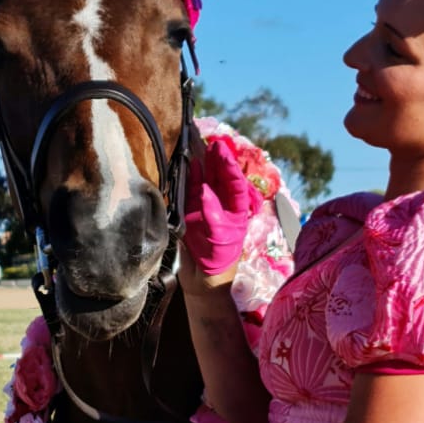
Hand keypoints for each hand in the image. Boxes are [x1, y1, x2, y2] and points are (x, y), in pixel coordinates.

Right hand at [183, 134, 260, 279]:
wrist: (203, 280)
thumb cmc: (219, 261)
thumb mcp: (220, 239)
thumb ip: (213, 216)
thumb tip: (204, 191)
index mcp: (236, 211)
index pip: (235, 184)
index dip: (229, 167)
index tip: (221, 152)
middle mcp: (222, 205)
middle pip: (221, 177)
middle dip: (217, 159)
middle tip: (212, 142)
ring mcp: (205, 207)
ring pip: (204, 180)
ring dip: (202, 164)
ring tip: (199, 144)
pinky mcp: (189, 211)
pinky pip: (189, 190)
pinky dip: (189, 177)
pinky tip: (188, 163)